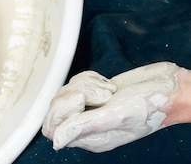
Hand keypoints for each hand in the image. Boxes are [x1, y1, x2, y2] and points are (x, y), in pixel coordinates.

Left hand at [42, 62, 184, 151]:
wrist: (167, 86)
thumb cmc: (149, 104)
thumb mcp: (116, 115)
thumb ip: (84, 127)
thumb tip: (56, 141)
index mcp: (91, 139)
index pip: (52, 128)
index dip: (63, 109)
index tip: (83, 100)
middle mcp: (87, 126)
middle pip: (55, 107)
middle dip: (75, 93)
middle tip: (102, 93)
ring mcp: (90, 110)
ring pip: (65, 91)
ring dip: (86, 84)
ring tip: (108, 89)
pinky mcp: (93, 94)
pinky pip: (76, 82)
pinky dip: (90, 77)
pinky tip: (108, 83)